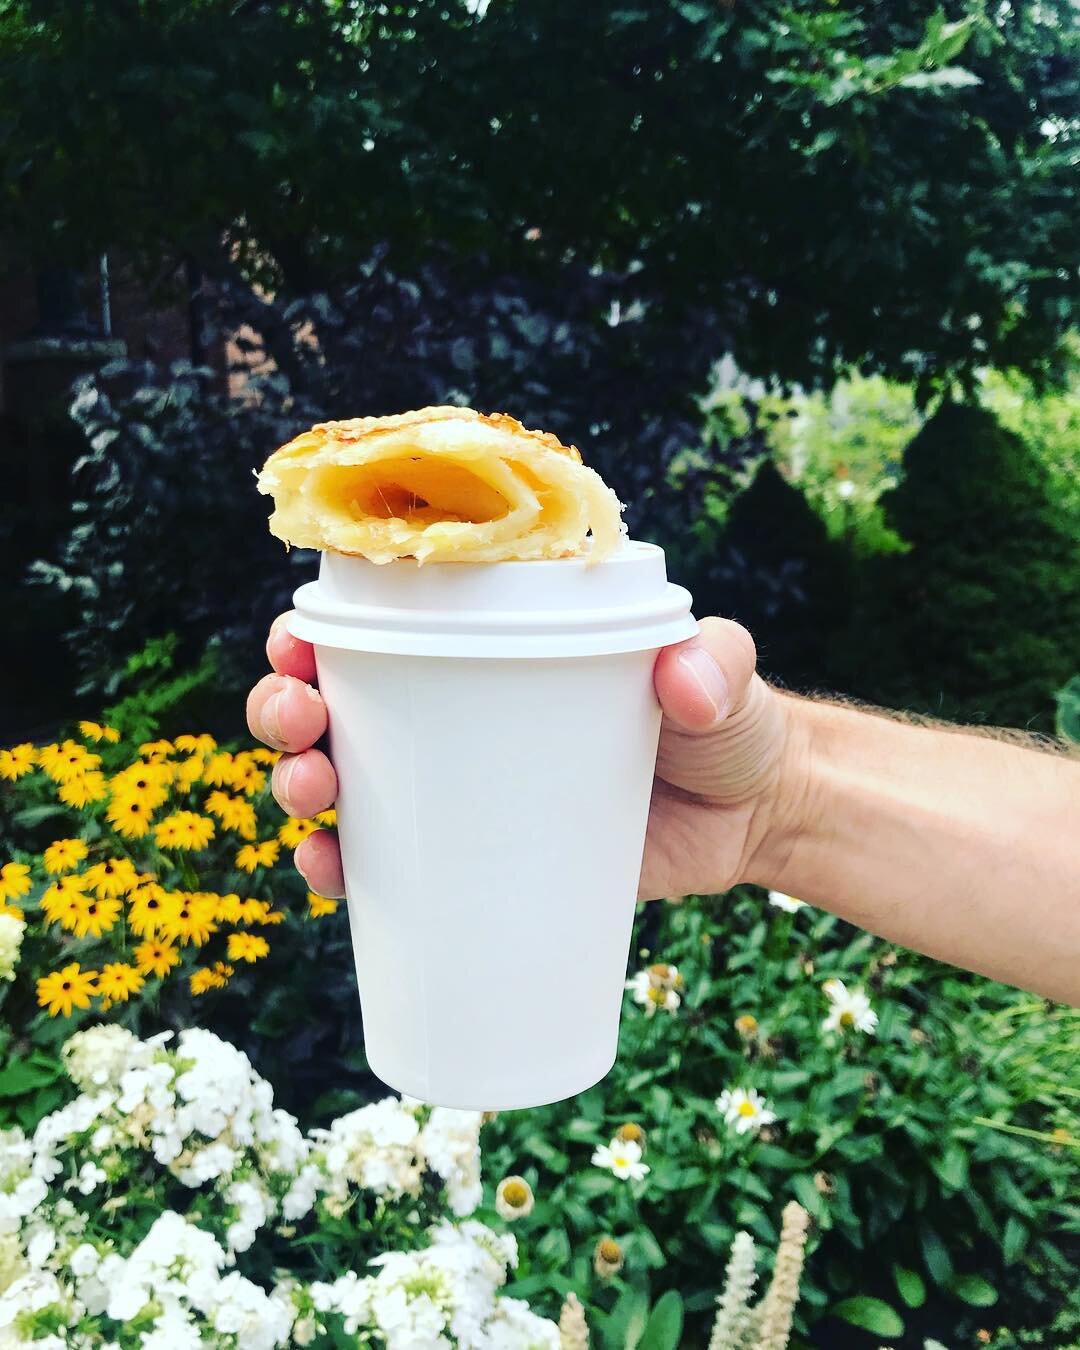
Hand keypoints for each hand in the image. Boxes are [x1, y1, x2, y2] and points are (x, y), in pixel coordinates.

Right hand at [246, 613, 798, 899]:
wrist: (753, 819)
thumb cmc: (730, 726)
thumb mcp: (729, 678)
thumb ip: (719, 662)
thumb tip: (685, 678)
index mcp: (497, 640)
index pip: (389, 618)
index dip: (323, 623)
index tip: (300, 636)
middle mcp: (461, 707)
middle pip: (340, 699)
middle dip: (290, 706)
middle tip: (301, 721)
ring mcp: (463, 787)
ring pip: (346, 780)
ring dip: (299, 783)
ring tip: (310, 798)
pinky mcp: (477, 857)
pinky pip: (388, 866)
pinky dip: (345, 868)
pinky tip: (330, 872)